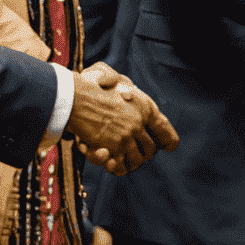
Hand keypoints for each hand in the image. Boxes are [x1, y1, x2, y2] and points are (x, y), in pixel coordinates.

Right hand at [67, 61, 178, 175]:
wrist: (74, 97)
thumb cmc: (89, 85)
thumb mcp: (109, 76)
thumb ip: (119, 82)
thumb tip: (127, 87)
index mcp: (144, 106)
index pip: (163, 128)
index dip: (168, 139)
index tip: (170, 146)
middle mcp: (139, 123)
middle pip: (151, 148)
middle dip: (145, 154)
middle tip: (138, 155)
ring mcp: (127, 137)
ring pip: (137, 160)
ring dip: (131, 162)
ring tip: (123, 160)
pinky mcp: (113, 148)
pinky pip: (121, 166)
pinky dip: (118, 168)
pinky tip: (113, 163)